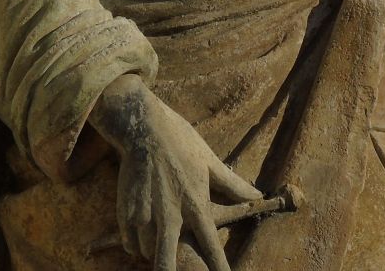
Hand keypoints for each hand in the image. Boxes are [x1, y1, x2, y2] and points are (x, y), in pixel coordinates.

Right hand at [90, 75, 261, 270]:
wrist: (144, 127)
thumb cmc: (182, 141)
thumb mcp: (210, 161)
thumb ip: (233, 184)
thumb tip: (258, 195)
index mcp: (195, 203)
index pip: (210, 245)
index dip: (218, 267)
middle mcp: (170, 214)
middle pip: (166, 260)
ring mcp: (145, 213)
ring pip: (147, 252)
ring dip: (154, 254)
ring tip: (160, 248)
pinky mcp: (125, 210)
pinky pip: (129, 242)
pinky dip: (136, 244)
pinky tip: (142, 238)